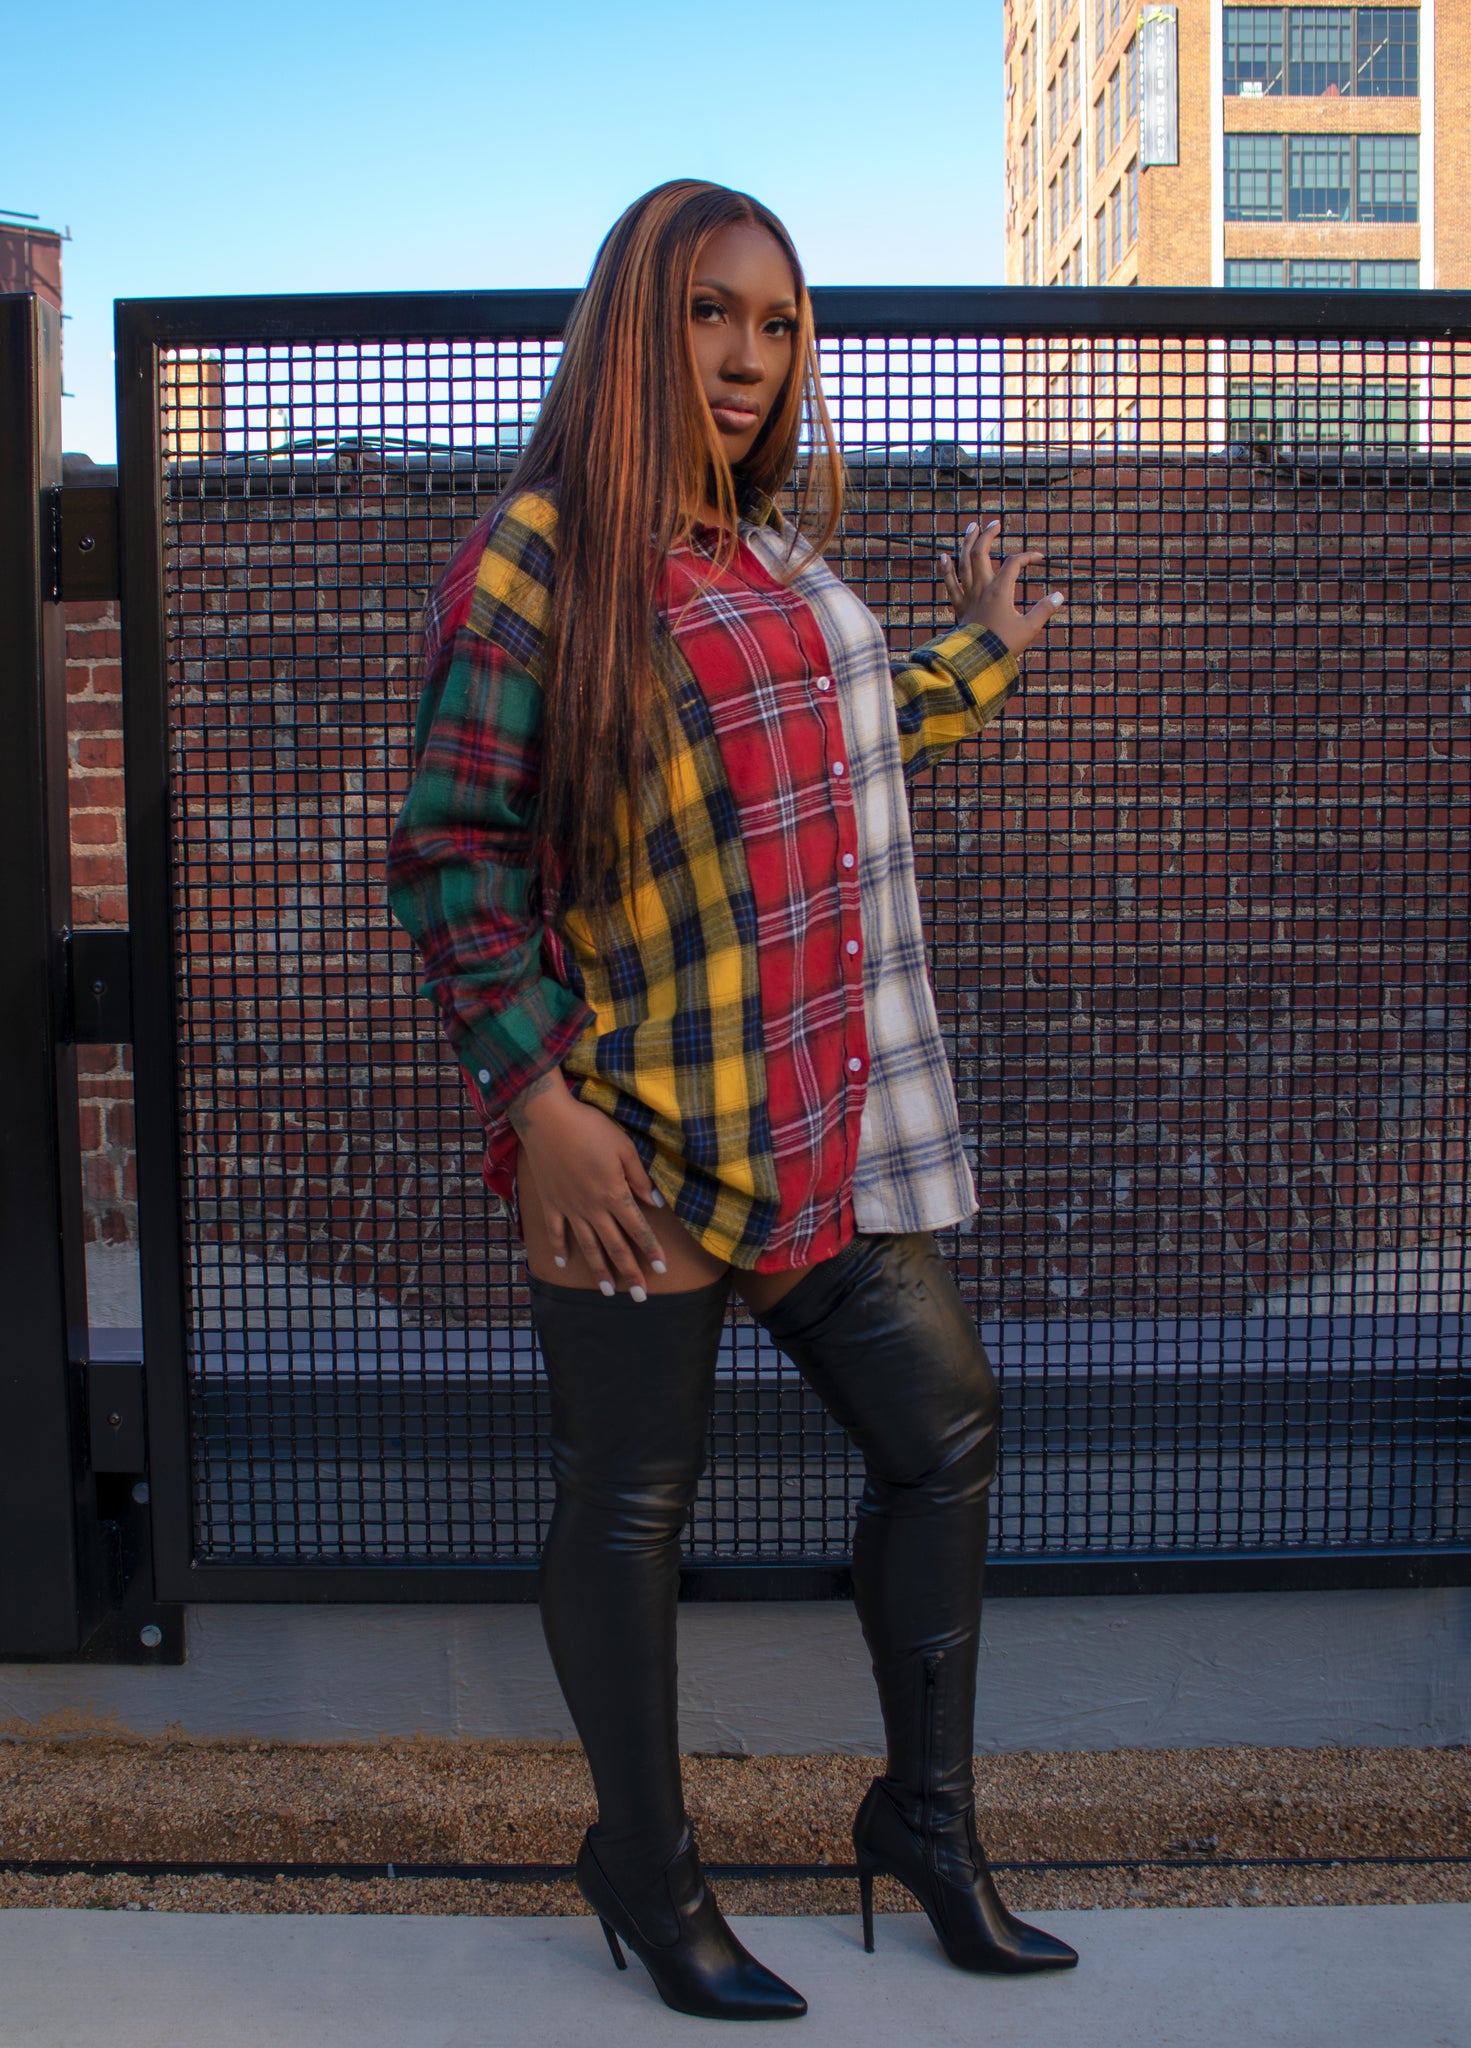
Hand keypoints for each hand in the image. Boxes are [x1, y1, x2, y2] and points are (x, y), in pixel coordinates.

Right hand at [510, 1074, 667, 1298]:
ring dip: (599, 1271)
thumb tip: (657, 1203)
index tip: (663, 1269)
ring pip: (587, 1246)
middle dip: (630, 1273)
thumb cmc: (590, 1127)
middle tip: (641, 1297)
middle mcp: (592, 1208)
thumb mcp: (624, 1147)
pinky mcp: (550, 1203)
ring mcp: (569, 1208)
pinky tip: (562, 1264)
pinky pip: (555, 1232)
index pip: (638, 1228)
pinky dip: (558, 1249)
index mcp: (614, 1194)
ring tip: (608, 1293)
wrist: (547, 1119)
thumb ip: (640, 1178)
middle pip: (614, 1247)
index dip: (651, 1250)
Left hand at [939, 517, 1064, 655]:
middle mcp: (981, 589)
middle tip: (994, 523)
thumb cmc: (1004, 646)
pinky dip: (946, 569)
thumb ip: (1044, 610)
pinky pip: (950, 584)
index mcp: (1000, 591)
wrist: (978, 663)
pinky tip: (944, 556)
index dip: (1027, 556)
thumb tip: (1059, 596)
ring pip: (964, 563)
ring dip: (967, 543)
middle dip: (988, 535)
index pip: (1013, 563)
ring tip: (972, 527)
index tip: (1039, 558)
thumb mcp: (1029, 628)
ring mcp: (968, 596)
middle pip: (981, 553)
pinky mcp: (959, 607)